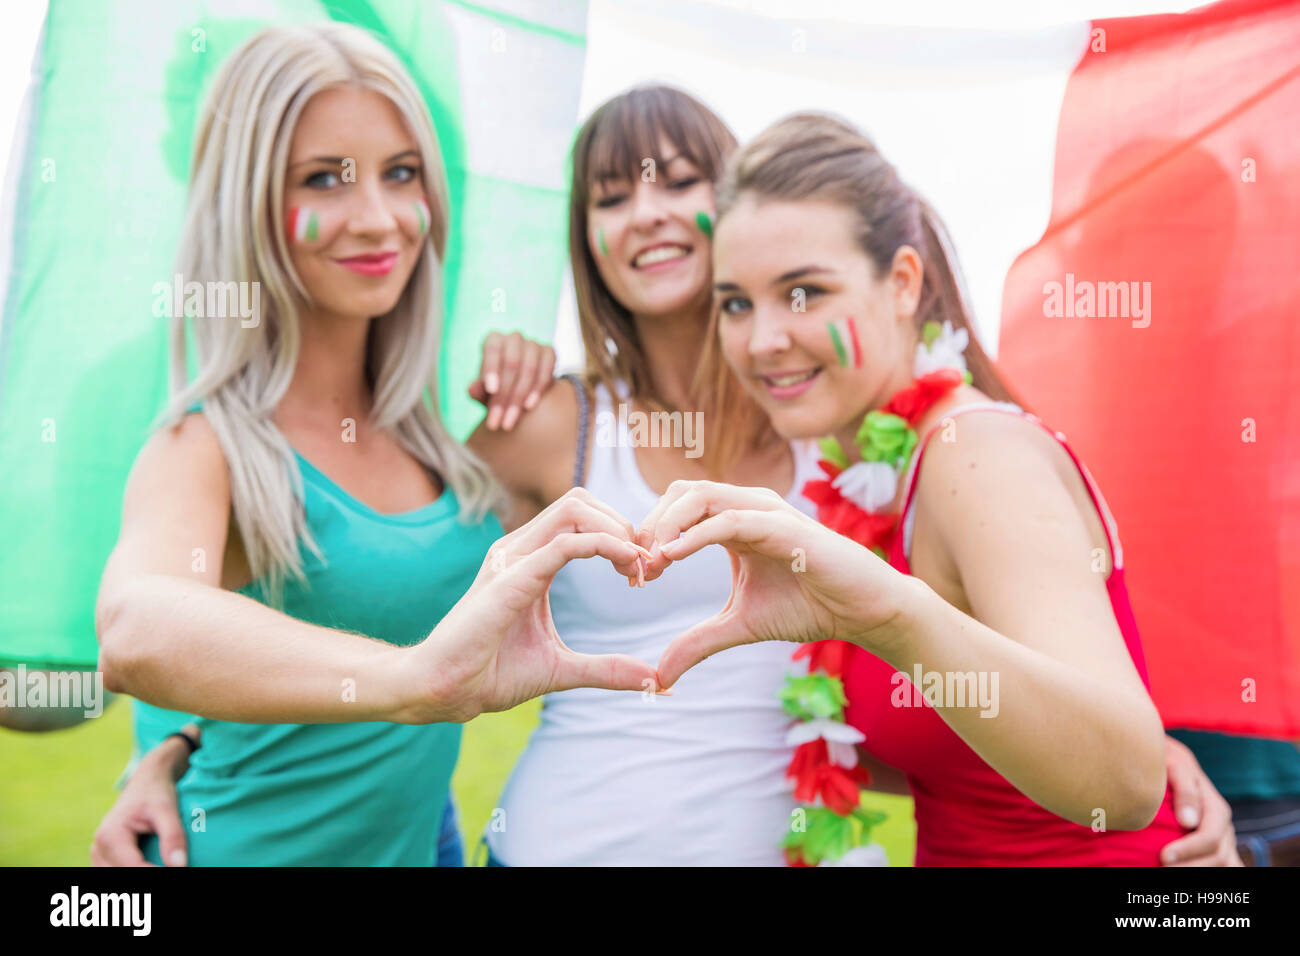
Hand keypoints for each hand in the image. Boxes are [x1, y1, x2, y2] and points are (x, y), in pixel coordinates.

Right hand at [90, 734, 190, 866]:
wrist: (146, 782)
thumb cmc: (156, 793)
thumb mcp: (168, 810)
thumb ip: (173, 836)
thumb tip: (180, 866)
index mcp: (110, 836)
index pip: (133, 867)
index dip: (156, 874)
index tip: (179, 870)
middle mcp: (99, 848)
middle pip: (122, 875)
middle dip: (148, 876)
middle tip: (177, 869)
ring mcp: (99, 854)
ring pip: (116, 876)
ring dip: (137, 880)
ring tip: (164, 866)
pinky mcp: (105, 858)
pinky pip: (115, 872)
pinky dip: (134, 871)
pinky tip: (153, 865)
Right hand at [408, 488, 658, 721]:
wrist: (445, 690)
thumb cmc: (491, 673)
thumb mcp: (563, 668)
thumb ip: (607, 668)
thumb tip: (653, 681)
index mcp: (531, 560)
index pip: (582, 518)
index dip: (620, 535)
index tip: (642, 574)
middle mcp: (520, 549)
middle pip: (581, 500)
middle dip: (623, 523)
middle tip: (644, 566)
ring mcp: (513, 559)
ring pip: (574, 508)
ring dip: (616, 529)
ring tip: (635, 566)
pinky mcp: (510, 578)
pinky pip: (563, 543)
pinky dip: (601, 544)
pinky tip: (622, 565)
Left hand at [467, 331, 555, 430]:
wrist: (521, 386)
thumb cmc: (497, 386)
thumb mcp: (484, 390)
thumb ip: (478, 390)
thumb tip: (472, 390)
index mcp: (494, 339)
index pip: (492, 350)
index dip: (492, 369)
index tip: (491, 391)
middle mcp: (514, 338)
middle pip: (511, 364)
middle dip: (504, 395)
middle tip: (496, 421)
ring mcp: (533, 344)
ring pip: (529, 369)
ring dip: (519, 398)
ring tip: (510, 421)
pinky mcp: (549, 352)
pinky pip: (546, 371)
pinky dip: (537, 390)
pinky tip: (528, 406)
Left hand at [639, 480, 915, 688]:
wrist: (863, 610)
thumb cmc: (808, 607)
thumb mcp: (739, 626)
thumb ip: (699, 642)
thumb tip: (660, 675)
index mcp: (732, 522)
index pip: (676, 509)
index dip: (648, 536)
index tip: (635, 577)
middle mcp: (745, 507)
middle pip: (679, 493)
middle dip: (650, 525)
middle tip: (637, 568)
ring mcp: (764, 510)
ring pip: (699, 496)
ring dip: (666, 525)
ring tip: (650, 563)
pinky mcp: (782, 525)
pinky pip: (729, 519)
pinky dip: (695, 534)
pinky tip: (671, 556)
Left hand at [1160, 736, 1242, 865]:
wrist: (1168, 759)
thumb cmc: (1168, 761)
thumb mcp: (1175, 766)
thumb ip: (1185, 790)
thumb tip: (1189, 822)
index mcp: (1216, 809)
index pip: (1209, 838)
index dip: (1189, 850)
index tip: (1163, 856)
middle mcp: (1224, 827)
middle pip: (1218, 856)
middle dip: (1190, 866)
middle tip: (1161, 867)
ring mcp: (1223, 839)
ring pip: (1224, 863)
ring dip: (1199, 870)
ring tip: (1168, 872)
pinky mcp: (1216, 846)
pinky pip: (1224, 863)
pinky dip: (1210, 868)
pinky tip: (1193, 870)